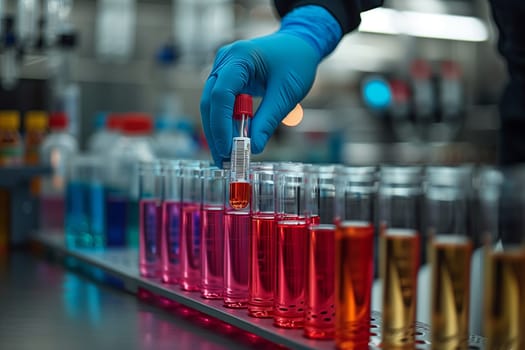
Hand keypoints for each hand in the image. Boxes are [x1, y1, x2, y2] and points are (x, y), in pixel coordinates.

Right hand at [200, 33, 320, 165]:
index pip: (221, 94)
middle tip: (223, 160)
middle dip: (215, 133)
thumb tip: (253, 148)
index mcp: (239, 57)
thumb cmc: (296, 63)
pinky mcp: (226, 77)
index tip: (228, 149)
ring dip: (217, 131)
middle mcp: (225, 60)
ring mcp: (223, 68)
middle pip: (210, 102)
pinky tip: (229, 141)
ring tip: (225, 157)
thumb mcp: (286, 94)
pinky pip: (220, 103)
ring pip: (211, 105)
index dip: (221, 125)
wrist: (299, 44)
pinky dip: (225, 122)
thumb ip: (268, 121)